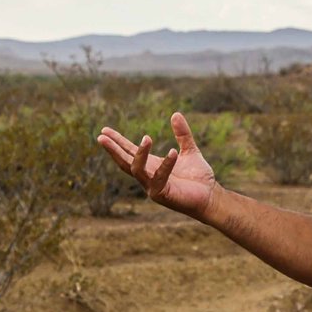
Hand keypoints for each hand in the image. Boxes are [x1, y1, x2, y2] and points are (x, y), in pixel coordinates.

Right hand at [98, 112, 219, 220]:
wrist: (210, 197)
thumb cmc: (198, 178)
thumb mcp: (190, 150)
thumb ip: (182, 134)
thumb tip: (175, 114)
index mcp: (151, 166)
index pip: (129, 152)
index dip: (117, 141)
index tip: (104, 131)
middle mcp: (148, 176)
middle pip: (124, 162)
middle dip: (113, 150)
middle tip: (101, 137)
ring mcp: (152, 187)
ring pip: (137, 170)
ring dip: (139, 154)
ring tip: (147, 137)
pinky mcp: (162, 194)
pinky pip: (159, 178)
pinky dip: (165, 165)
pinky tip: (172, 152)